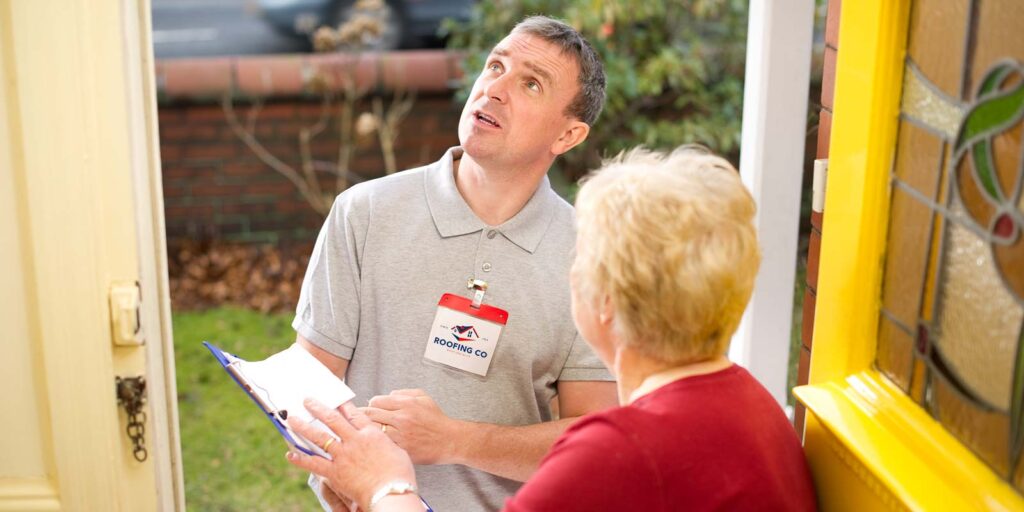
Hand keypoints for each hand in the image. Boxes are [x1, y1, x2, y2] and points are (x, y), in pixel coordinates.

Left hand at [286, 398, 415, 509]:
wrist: (392, 491)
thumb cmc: (400, 474)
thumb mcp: (397, 451)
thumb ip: (385, 444)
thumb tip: (382, 443)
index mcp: (371, 434)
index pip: (354, 415)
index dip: (343, 405)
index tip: (334, 399)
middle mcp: (355, 440)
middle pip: (333, 419)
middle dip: (318, 408)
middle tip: (307, 400)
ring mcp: (343, 455)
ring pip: (319, 437)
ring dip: (304, 427)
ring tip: (292, 419)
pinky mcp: (336, 472)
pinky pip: (314, 463)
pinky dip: (301, 459)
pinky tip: (290, 454)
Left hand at [363, 389, 460, 464]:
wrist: (450, 440)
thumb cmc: (436, 419)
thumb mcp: (424, 397)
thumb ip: (404, 392)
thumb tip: (388, 395)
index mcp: (406, 404)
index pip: (375, 401)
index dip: (372, 404)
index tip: (372, 408)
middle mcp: (402, 418)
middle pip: (370, 415)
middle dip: (364, 417)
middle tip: (362, 420)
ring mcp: (400, 435)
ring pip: (373, 430)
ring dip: (369, 431)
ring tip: (368, 431)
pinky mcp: (401, 450)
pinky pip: (382, 444)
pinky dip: (378, 442)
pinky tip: (379, 442)